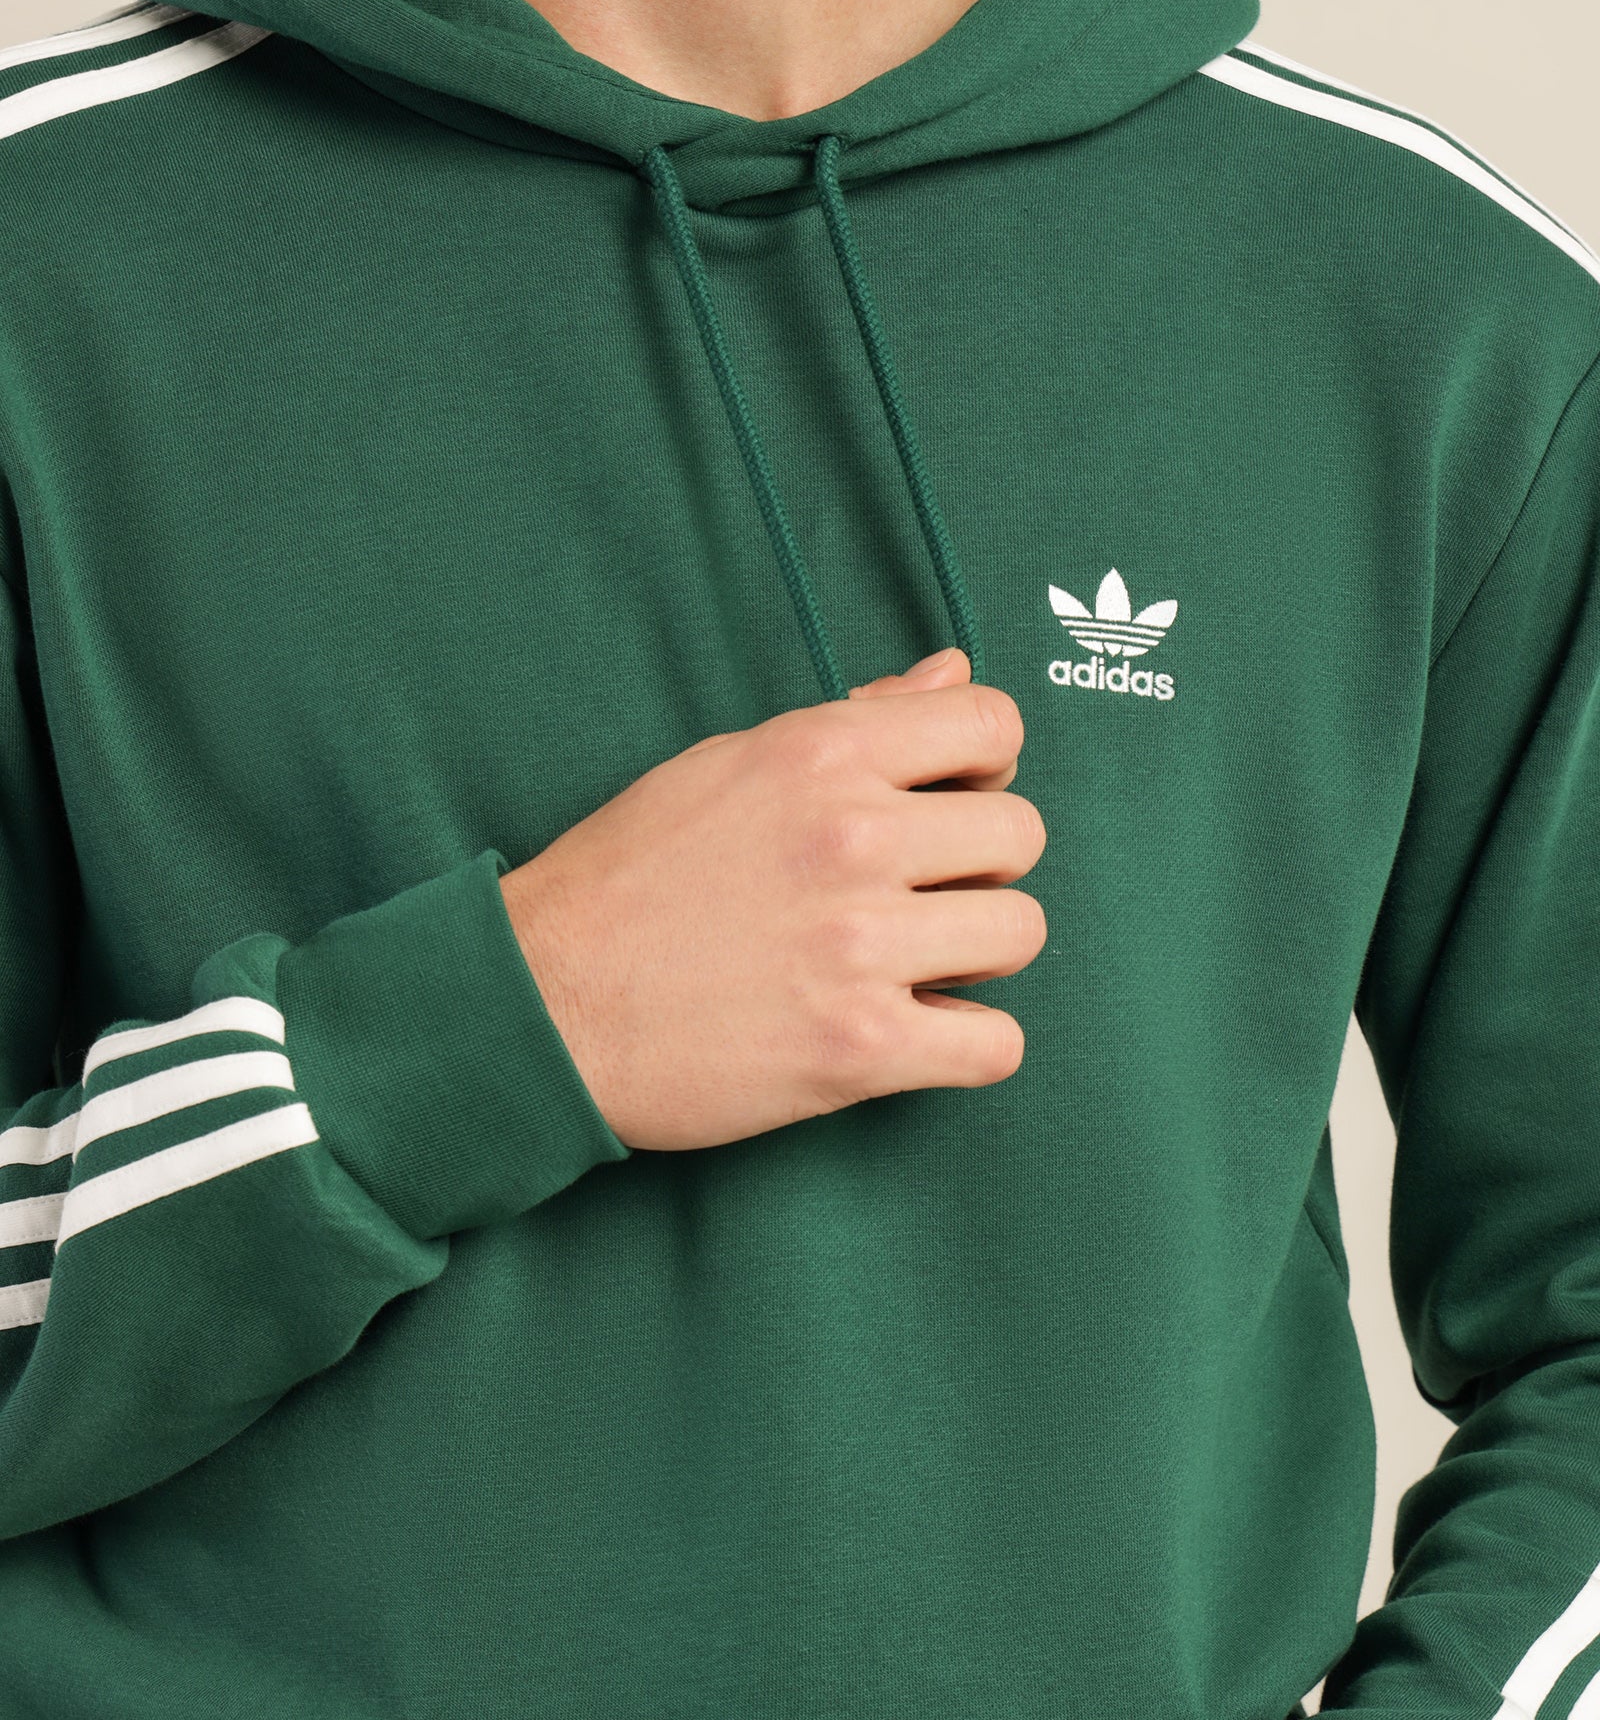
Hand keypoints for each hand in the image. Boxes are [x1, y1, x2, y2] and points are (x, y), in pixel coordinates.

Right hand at [500, 648, 1046, 1150]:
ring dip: (979, 957)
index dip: (987, 766)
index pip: (991, 722)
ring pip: (1020, 934)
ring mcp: (862, 945)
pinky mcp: (860, 1048)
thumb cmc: (621, 882)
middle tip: (921, 900)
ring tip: (916, 968)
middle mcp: (853, 837)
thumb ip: (854, 721)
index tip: (952, 806)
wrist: (539, 1004)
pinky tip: (917, 1036)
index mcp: (821, 754)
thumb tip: (953, 671)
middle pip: (1019, 834)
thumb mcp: (726, 766)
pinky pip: (996, 1045)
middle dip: (981, 868)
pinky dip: (969, 1045)